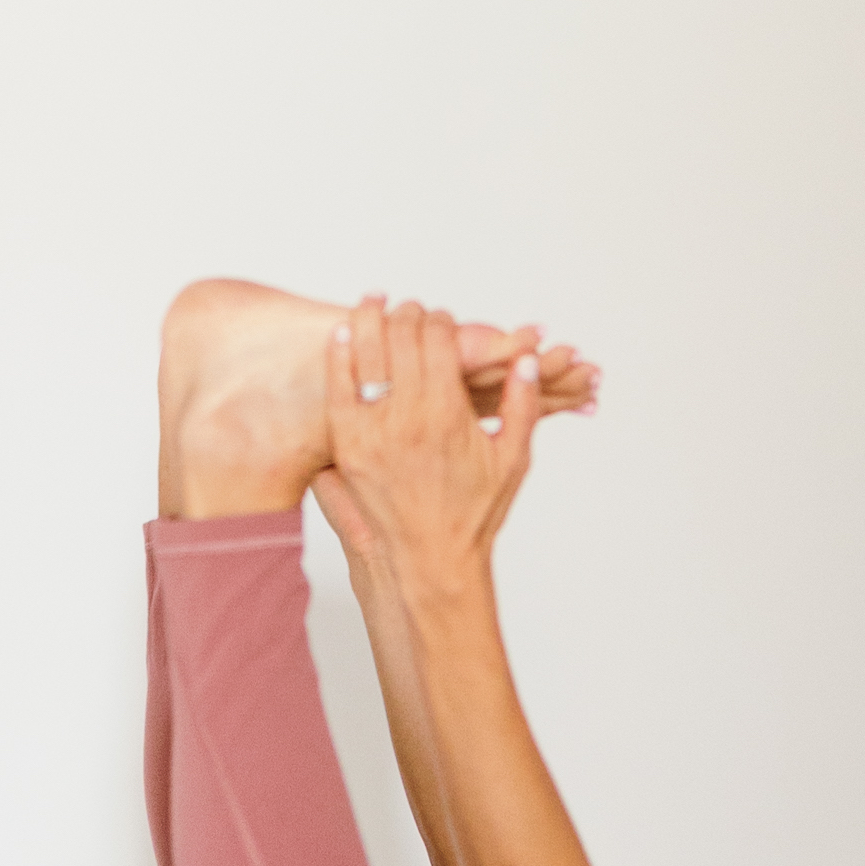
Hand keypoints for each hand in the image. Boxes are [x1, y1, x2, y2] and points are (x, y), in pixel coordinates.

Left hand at [325, 299, 542, 592]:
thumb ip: (522, 404)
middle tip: (408, 310)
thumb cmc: (473, 515)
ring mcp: (372, 431)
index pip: (440, 338)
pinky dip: (340, 355)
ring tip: (372, 302)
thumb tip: (527, 359)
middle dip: (407, 314)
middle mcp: (408, 417)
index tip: (441, 320)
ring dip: (369, 319)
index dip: (441, 320)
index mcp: (449, 413)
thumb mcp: (512, 460)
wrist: (428, 563)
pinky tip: (344, 336)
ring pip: (365, 351)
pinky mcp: (347, 447)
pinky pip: (337, 387)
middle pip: (401, 335)